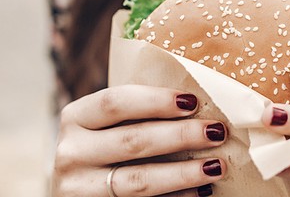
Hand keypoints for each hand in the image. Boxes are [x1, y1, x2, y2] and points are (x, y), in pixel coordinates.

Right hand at [52, 84, 227, 196]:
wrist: (79, 190)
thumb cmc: (104, 147)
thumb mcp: (107, 126)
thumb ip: (138, 115)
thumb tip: (197, 105)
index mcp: (75, 118)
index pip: (116, 102)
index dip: (156, 101)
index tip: (193, 102)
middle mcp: (71, 152)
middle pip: (132, 140)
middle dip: (181, 135)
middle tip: (217, 132)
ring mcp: (79, 188)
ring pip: (139, 180)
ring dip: (184, 173)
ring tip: (217, 166)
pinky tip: (201, 190)